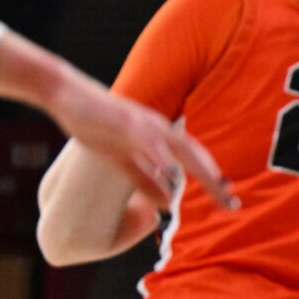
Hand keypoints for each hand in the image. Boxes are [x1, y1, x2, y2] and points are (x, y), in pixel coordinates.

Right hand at [49, 74, 235, 214]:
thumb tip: (168, 200)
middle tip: (232, 203)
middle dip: (214, 180)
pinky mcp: (125, 122)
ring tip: (217, 188)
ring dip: (200, 168)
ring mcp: (144, 124)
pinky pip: (147, 141)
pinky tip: (171, 173)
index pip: (193, 161)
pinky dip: (161, 156)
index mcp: (159, 138)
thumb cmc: (95, 125)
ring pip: (179, 147)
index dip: (212, 181)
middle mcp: (159, 129)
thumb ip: (144, 179)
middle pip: (195, 156)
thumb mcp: (121, 160)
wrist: (66, 95)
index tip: (229, 202)